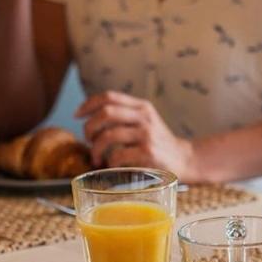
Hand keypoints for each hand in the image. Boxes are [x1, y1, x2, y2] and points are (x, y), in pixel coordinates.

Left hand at [75, 91, 195, 177]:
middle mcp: (144, 117)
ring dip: (95, 149)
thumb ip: (125, 116)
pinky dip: (109, 162)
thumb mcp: (145, 122)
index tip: (77, 116)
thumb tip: (90, 119)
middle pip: (105, 113)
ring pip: (108, 136)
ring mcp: (147, 134)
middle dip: (89, 128)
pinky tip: (112, 165)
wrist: (185, 159)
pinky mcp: (148, 152)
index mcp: (141, 106)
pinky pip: (117, 155)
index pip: (108, 96)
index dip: (88, 104)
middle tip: (87, 140)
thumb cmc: (159, 142)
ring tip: (96, 158)